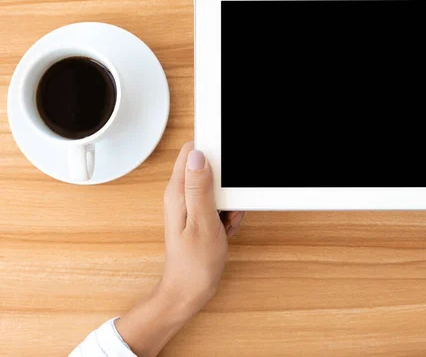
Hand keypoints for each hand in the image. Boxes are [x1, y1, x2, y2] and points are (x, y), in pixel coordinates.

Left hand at [116, 142, 243, 356]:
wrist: (189, 292)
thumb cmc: (194, 264)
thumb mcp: (203, 223)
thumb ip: (200, 188)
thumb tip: (199, 155)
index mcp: (178, 192)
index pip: (191, 152)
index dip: (212, 150)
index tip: (227, 163)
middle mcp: (181, 195)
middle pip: (208, 167)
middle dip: (227, 182)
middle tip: (229, 204)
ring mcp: (190, 206)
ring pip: (217, 187)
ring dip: (229, 201)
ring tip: (226, 220)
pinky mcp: (199, 216)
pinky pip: (219, 204)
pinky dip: (228, 214)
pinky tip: (225, 229)